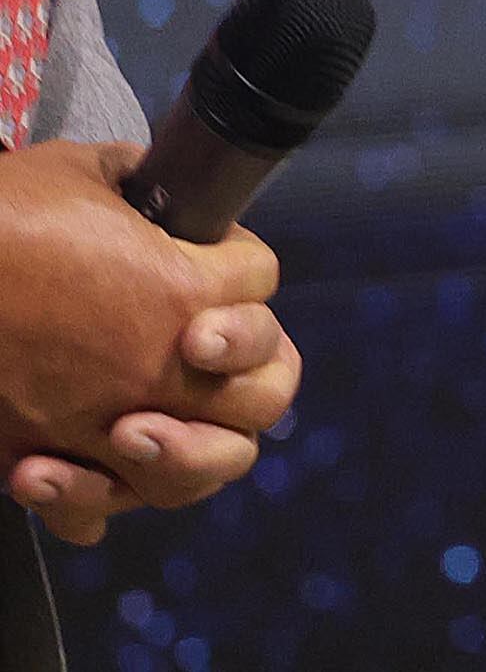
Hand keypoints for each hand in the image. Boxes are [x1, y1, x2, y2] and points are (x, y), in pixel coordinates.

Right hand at [0, 142, 298, 543]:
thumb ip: (137, 182)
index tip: (206, 246)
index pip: (258, 277)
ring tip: (162, 421)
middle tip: (210, 343)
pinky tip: (93, 468)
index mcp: (185, 290)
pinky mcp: (40, 456)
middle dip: (254, 366)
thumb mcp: (81, 172)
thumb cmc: (3, 217)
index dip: (235, 255)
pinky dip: (96, 499)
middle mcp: (160, 370)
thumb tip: (149, 182)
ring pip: (199, 469)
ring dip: (197, 449)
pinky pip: (90, 507)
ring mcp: (104, 424)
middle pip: (267, 394)